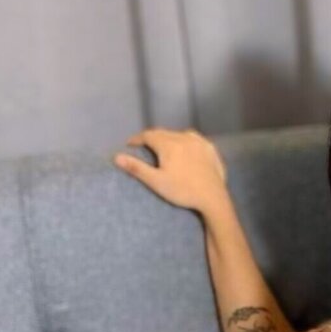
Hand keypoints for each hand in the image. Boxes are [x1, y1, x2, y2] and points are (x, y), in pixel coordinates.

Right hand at [112, 127, 228, 213]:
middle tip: (144, 146)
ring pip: (179, 134)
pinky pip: (193, 139)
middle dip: (151, 138)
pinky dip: (184, 141)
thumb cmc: (182, 191)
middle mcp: (184, 137)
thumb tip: (117, 156)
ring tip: (162, 147)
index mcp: (169, 144)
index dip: (137, 139)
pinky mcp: (210, 148)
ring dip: (168, 138)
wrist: (213, 198)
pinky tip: (184, 148)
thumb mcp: (156, 181)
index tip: (130, 144)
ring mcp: (199, 142)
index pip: (148, 135)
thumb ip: (136, 168)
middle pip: (163, 133)